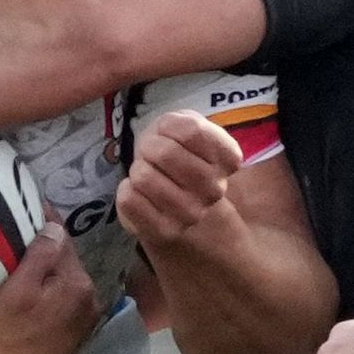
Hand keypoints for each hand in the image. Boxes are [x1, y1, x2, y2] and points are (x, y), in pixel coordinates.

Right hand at [0, 233, 101, 353]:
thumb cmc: (1, 336)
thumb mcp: (17, 289)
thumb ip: (41, 254)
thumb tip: (54, 226)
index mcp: (79, 284)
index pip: (61, 238)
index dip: (39, 224)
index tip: (18, 215)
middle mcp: (90, 303)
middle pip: (64, 263)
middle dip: (44, 252)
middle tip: (13, 244)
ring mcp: (83, 325)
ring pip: (63, 285)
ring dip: (46, 276)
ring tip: (18, 271)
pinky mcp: (71, 343)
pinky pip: (60, 306)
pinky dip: (47, 298)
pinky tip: (27, 303)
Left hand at [115, 108, 245, 253]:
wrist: (174, 200)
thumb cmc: (178, 154)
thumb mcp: (185, 126)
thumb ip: (181, 122)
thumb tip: (164, 131)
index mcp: (228, 159)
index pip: (191, 131)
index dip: (168, 127)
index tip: (168, 135)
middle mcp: (215, 189)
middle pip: (166, 153)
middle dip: (149, 147)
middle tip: (152, 155)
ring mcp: (192, 214)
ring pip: (143, 177)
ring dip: (137, 170)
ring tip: (147, 175)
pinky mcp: (165, 231)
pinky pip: (129, 200)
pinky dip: (126, 190)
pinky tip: (138, 193)